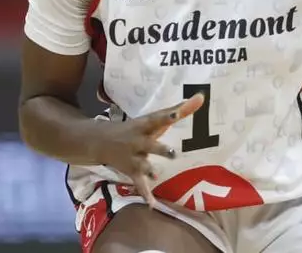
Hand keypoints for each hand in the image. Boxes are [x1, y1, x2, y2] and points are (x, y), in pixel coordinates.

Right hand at [90, 93, 204, 208]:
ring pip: (142, 164)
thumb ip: (177, 110)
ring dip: (149, 170)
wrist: (100, 141)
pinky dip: (145, 194)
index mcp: (144, 125)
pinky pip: (139, 184)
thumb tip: (201, 97)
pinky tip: (152, 204)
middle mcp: (138, 141)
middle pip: (150, 144)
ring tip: (156, 176)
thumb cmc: (135, 128)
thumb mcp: (152, 119)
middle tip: (171, 153)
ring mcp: (134, 157)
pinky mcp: (131, 171)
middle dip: (159, 149)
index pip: (157, 118)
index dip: (168, 115)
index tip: (178, 112)